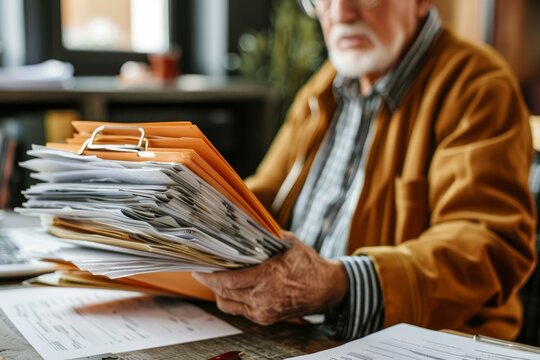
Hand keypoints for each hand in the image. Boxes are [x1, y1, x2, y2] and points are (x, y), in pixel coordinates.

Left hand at [192, 231, 348, 324]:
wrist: (327, 289)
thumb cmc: (309, 264)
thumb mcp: (289, 244)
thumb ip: (266, 236)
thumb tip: (245, 225)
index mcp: (269, 278)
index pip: (229, 281)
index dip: (210, 276)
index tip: (198, 268)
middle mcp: (264, 298)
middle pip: (225, 293)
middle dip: (210, 282)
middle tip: (202, 270)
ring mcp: (264, 311)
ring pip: (229, 305)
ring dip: (219, 292)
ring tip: (216, 279)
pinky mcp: (266, 318)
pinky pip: (240, 310)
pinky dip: (233, 299)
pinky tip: (233, 287)